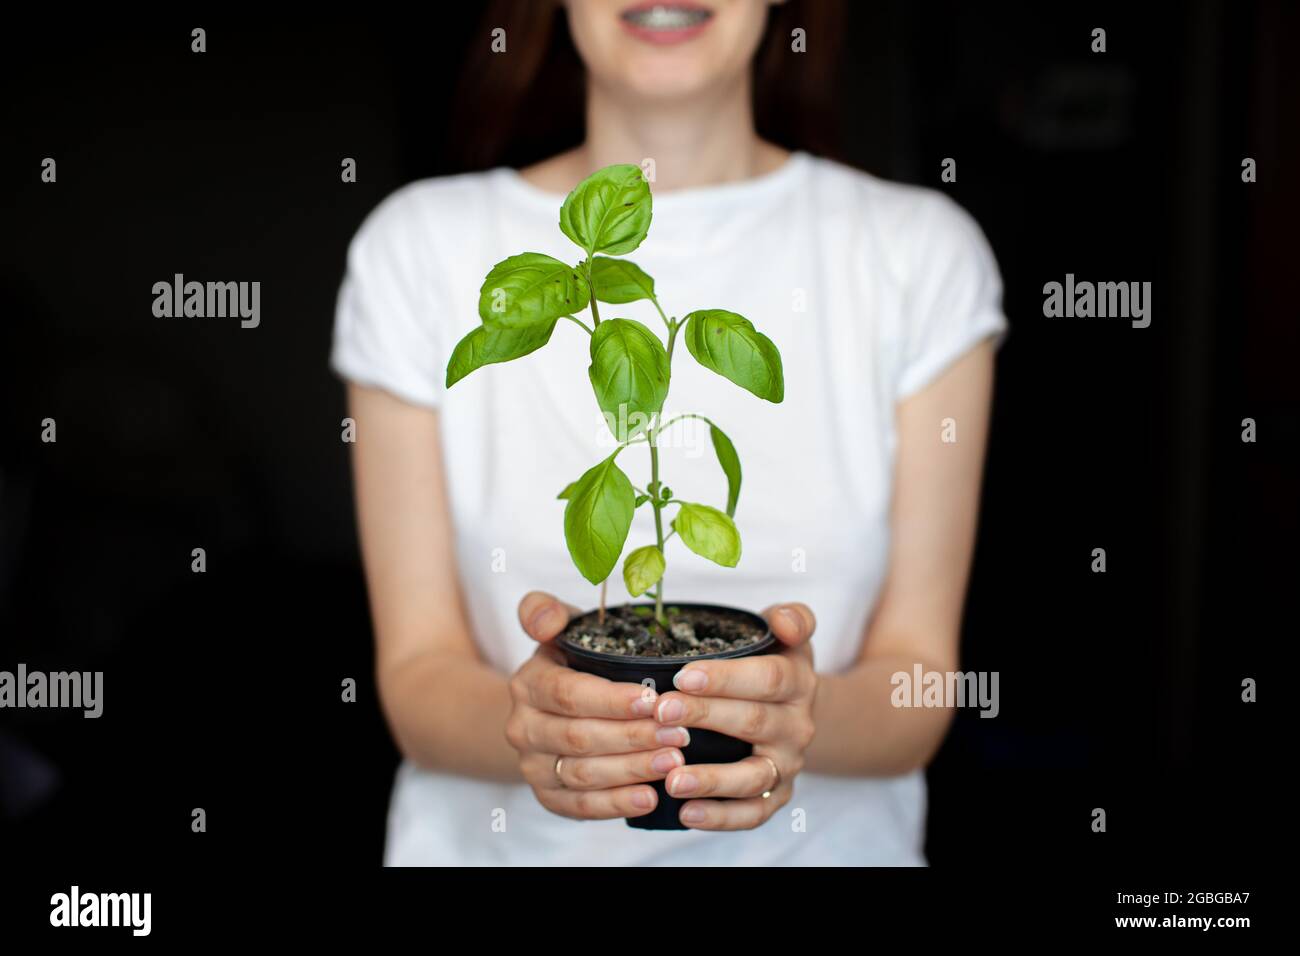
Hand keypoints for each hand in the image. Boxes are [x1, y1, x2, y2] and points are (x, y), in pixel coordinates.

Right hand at [505, 591, 689, 819]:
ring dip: (632, 770)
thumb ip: (547, 613)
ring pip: (583, 774)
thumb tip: (545, 621)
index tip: (654, 700)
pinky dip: (616, 805)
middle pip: (579, 737)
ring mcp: (533, 766)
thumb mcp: (561, 630)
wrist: (542, 712)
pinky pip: (580, 807)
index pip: (568, 693)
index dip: (611, 700)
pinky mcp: (547, 796)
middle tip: (679, 733)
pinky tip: (650, 798)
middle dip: (633, 737)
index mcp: (528, 684)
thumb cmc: (570, 664)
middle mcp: (523, 727)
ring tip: (674, 763)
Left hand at [653, 603, 816, 829]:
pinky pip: (753, 813)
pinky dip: (722, 818)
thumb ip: (792, 618)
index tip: (683, 675)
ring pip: (753, 776)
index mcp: (798, 681)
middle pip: (753, 722)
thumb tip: (786, 622)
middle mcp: (797, 726)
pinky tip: (687, 814)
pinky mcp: (776, 795)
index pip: (768, 678)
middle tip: (661, 714)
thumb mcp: (788, 632)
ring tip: (672, 779)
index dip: (726, 678)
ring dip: (712, 780)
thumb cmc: (775, 663)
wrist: (798, 710)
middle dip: (705, 717)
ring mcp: (787, 764)